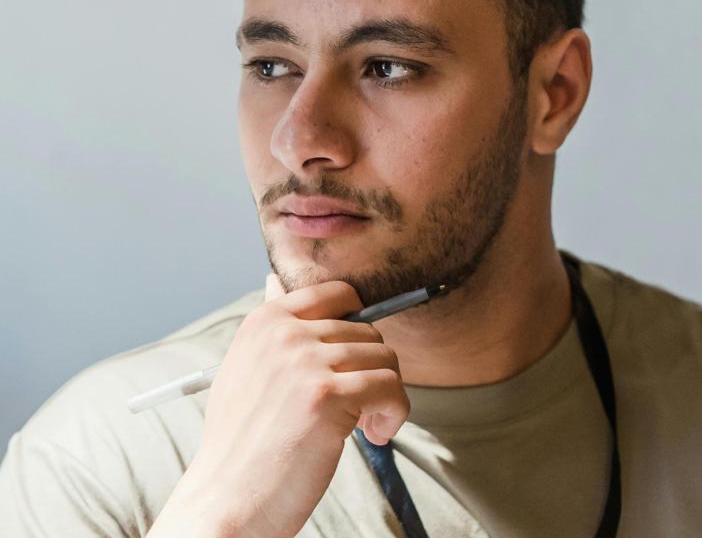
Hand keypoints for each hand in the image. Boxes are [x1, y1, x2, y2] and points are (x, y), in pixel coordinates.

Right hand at [148, 273, 408, 537]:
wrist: (225, 501)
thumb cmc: (240, 441)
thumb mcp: (244, 367)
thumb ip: (270, 327)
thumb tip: (274, 282)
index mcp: (266, 321)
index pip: (338, 293)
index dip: (359, 324)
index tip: (355, 360)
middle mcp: (285, 333)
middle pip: (368, 332)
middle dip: (371, 371)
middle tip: (358, 409)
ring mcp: (306, 361)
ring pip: (385, 358)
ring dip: (385, 395)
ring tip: (364, 425)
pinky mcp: (328, 395)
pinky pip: (391, 388)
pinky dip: (395, 414)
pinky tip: (374, 435)